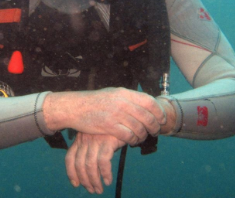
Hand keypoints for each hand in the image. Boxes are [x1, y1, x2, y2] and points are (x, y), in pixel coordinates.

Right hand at [43, 88, 162, 145]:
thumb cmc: (93, 102)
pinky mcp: (109, 126)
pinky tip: (131, 141)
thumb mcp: (111, 94)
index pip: (149, 102)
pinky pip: (129, 136)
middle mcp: (121, 102)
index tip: (161, 119)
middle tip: (154, 132)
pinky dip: (133, 140)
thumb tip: (146, 104)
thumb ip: (128, 98)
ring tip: (141, 137)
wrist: (73, 107)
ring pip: (140, 128)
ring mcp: (115, 114)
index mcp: (123, 93)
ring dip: (143, 135)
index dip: (159, 112)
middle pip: (148, 117)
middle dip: (154, 127)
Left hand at [65, 132, 125, 194]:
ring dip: (94, 180)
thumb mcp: (96, 137)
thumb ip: (91, 150)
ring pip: (90, 165)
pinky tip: (108, 181)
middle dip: (84, 180)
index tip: (75, 184)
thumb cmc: (110, 129)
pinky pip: (103, 161)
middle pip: (79, 164)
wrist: (123, 116)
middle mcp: (84, 140)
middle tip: (92, 190)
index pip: (70, 158)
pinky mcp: (107, 141)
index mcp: (79, 139)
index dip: (71, 172)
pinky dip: (105, 174)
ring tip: (99, 189)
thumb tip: (92, 170)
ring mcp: (95, 140)